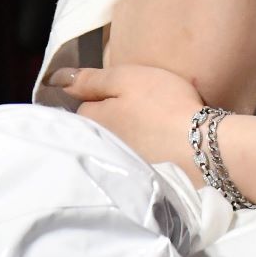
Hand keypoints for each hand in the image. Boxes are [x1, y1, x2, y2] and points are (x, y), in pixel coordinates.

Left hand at [50, 64, 205, 173]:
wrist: (201, 146)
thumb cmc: (162, 105)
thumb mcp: (126, 78)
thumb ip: (90, 79)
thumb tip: (55, 80)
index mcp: (92, 122)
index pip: (83, 107)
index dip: (100, 97)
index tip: (121, 93)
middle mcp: (98, 147)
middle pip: (98, 129)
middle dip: (110, 120)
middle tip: (137, 109)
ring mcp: (119, 166)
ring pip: (114, 146)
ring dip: (126, 137)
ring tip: (149, 128)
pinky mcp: (141, 178)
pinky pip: (132, 162)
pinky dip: (141, 153)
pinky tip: (157, 148)